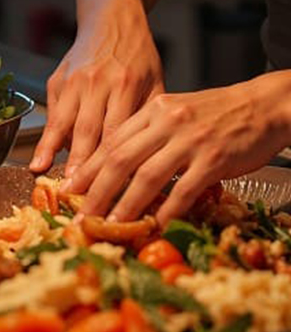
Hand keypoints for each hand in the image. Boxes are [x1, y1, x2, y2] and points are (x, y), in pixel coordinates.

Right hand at [29, 0, 164, 175]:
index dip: (110, 162)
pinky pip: (52, 112)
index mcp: (126, 83)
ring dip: (54, 152)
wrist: (111, 19)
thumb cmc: (137, 55)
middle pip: (87, 130)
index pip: (117, 130)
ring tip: (46, 177)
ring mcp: (74, 80)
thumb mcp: (155, 80)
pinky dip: (46, 137)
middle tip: (75, 193)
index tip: (107, 187)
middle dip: (80, 164)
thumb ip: (150, 115)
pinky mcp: (57, 79)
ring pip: (64, 122)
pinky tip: (38, 159)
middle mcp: (97, 82)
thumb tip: (153, 155)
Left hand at [64, 74, 290, 225]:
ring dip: (125, 205)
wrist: (261, 105)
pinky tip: (155, 225)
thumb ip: (148, 133)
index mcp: (154, 109)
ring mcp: (190, 140)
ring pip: (147, 176)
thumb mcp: (176, 112)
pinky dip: (167, 211)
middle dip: (96, 191)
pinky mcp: (213, 159)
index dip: (88, 168)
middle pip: (121, 158)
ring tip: (109, 226)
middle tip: (81, 215)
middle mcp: (168, 121)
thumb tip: (116, 166)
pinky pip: (184, 190)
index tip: (70, 189)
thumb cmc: (216, 113)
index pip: (112, 140)